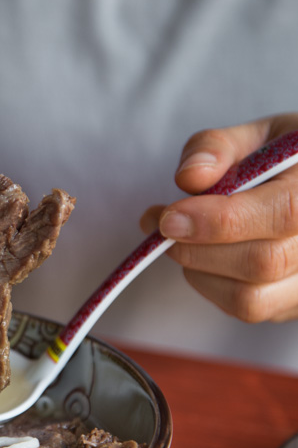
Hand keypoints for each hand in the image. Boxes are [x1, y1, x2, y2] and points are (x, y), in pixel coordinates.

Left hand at [139, 115, 297, 322]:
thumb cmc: (286, 160)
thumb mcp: (259, 136)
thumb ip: (219, 146)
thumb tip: (189, 177)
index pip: (281, 213)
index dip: (219, 220)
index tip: (170, 217)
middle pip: (262, 262)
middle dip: (197, 249)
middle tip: (162, 226)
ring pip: (251, 299)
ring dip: (199, 272)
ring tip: (181, 240)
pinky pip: (249, 311)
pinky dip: (213, 286)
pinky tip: (207, 257)